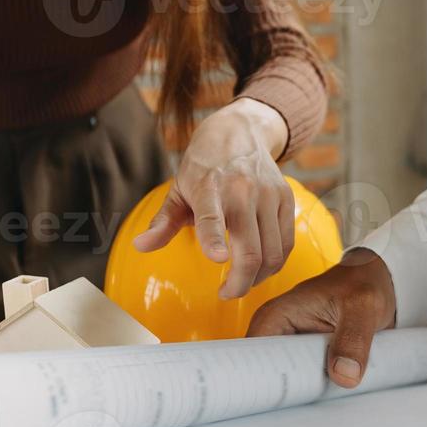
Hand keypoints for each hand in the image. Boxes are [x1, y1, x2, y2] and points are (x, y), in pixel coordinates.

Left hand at [133, 97, 293, 299]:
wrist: (239, 133)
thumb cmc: (203, 169)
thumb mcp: (178, 190)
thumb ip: (162, 223)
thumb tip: (140, 246)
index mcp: (209, 188)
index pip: (212, 217)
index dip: (215, 238)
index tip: (217, 258)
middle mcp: (242, 191)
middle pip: (250, 249)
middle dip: (239, 283)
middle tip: (227, 293)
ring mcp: (268, 195)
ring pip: (272, 253)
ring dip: (258, 278)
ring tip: (242, 282)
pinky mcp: (286, 200)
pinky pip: (286, 244)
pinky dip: (274, 264)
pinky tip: (260, 268)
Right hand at [247, 248, 396, 387]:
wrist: (377, 282)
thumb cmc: (363, 283)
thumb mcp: (362, 306)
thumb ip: (353, 339)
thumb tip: (344, 375)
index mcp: (275, 317)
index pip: (252, 360)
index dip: (260, 383)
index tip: (280, 401)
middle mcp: (277, 334)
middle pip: (267, 377)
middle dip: (284, 395)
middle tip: (308, 404)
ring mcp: (292, 348)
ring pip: (287, 383)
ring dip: (304, 394)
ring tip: (321, 400)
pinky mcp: (307, 358)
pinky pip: (304, 381)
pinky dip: (316, 390)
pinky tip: (329, 396)